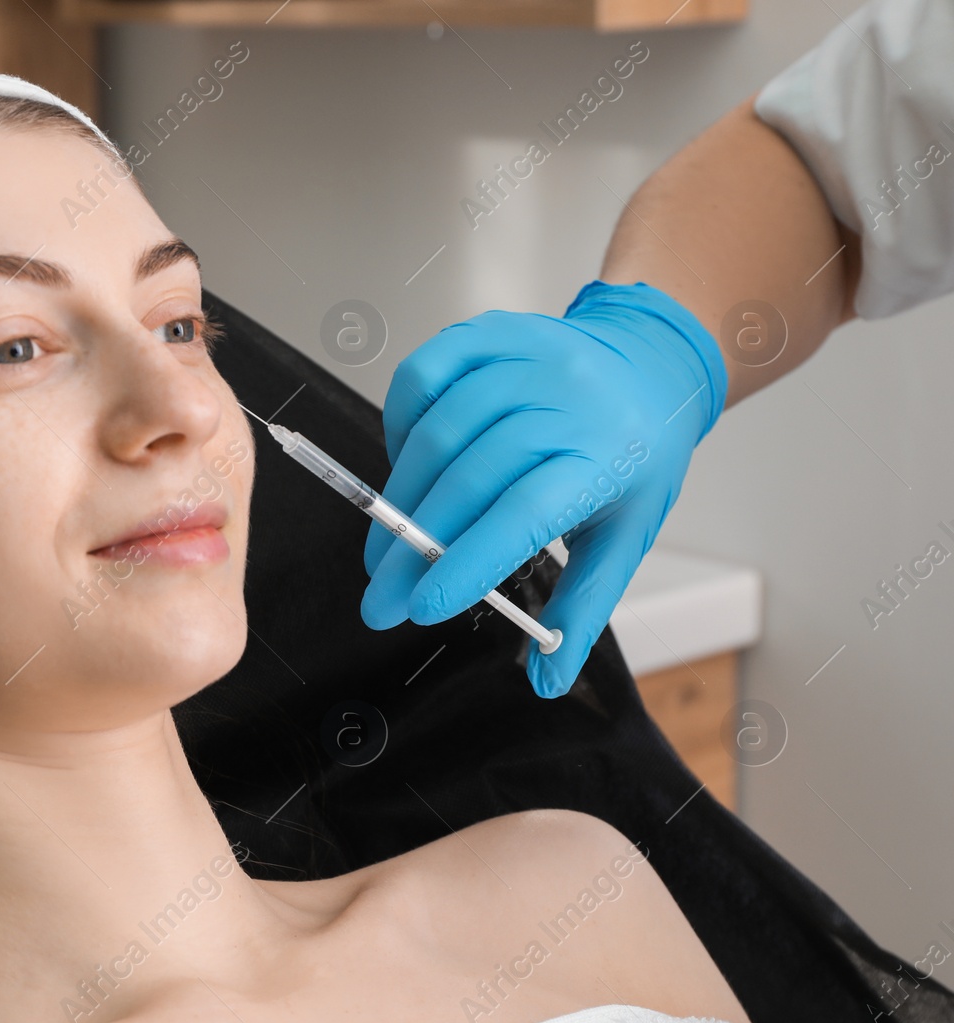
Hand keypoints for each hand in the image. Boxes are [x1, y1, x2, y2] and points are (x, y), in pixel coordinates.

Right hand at [361, 279, 727, 696]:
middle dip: (412, 547)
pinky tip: (404, 461)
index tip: (418, 607)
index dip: (465, 562)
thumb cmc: (633, 458)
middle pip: (470, 480)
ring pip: (440, 430)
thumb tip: (548, 684)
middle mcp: (568, 399)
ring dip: (401, 496)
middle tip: (380, 594)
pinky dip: (401, 419)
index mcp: (607, 457)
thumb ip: (582, 609)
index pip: (523, 516)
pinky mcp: (492, 331)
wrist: (650, 365)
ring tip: (386, 546)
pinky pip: (426, 373)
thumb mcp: (625, 535)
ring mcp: (528, 356)